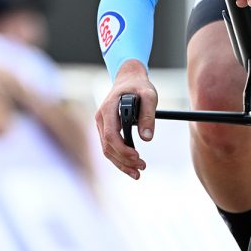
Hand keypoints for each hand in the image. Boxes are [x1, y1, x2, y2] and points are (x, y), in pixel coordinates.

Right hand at [94, 59, 156, 179]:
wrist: (128, 78)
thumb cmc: (139, 85)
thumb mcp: (149, 95)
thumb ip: (148, 115)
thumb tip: (147, 138)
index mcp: (108, 108)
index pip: (111, 134)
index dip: (123, 149)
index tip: (138, 157)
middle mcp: (100, 118)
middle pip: (108, 146)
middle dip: (124, 160)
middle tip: (142, 167)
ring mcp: (101, 125)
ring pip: (107, 150)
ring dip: (121, 163)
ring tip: (138, 173)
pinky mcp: (106, 129)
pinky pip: (109, 147)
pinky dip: (119, 159)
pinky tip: (131, 167)